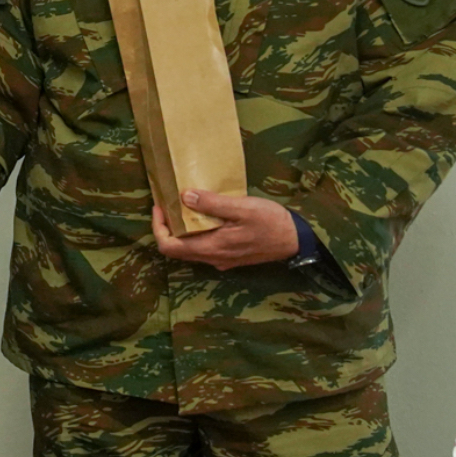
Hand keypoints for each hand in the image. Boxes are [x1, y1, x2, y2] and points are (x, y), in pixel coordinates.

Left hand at [151, 190, 298, 270]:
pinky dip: (196, 233)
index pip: (170, 247)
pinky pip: (204, 247)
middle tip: (167, 204)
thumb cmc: (270, 222)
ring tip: (182, 205)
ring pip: (190, 249)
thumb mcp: (242, 207)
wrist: (296, 240)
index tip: (159, 207)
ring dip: (181, 230)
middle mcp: (213, 258)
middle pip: (177, 249)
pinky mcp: (230, 257)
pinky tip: (203, 215)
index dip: (158, 228)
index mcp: (212, 248)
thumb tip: (184, 196)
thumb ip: (212, 204)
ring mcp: (221, 260)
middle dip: (167, 227)